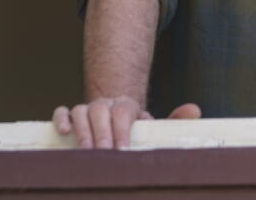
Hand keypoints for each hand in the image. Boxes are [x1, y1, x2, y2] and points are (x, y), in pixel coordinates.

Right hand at [52, 98, 200, 149]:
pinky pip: (62, 111)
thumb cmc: (136, 130)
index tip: (123, 149)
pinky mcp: (71, 116)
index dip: (122, 128)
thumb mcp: (154, 128)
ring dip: (82, 128)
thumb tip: (195, 110)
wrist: (116, 119)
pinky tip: (62, 133)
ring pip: (81, 110)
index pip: (124, 111)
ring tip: (86, 149)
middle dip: (102, 131)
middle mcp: (106, 104)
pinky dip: (60, 119)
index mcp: (127, 106)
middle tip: (104, 151)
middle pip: (100, 109)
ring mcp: (87, 109)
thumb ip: (173, 121)